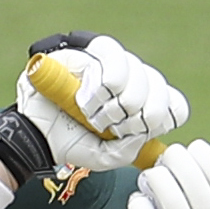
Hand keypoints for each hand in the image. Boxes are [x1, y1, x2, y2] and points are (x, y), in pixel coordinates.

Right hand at [18, 32, 187, 171]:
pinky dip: (104, 82)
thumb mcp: (105, 157)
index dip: (162, 118)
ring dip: (119, 101)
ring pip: (137, 70)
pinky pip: (111, 54)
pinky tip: (87, 98)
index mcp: (141, 104)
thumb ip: (128, 151)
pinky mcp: (86, 51)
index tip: (140, 133)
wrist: (35, 137)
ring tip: (95, 116)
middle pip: (157, 86)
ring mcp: (109, 63)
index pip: (174, 103)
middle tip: (112, 128)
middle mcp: (130, 80)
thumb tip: (142, 134)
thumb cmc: (72, 143)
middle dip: (138, 115)